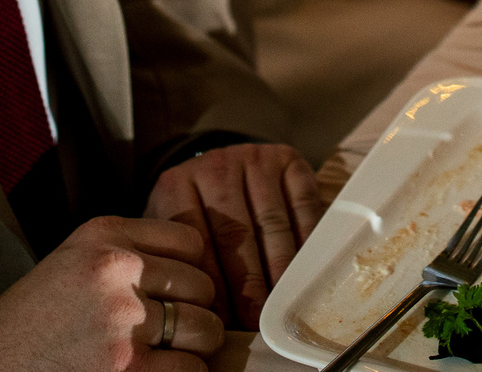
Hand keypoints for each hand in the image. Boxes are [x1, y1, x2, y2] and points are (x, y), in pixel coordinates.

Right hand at [0, 216, 220, 370]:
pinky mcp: (127, 367)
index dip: (191, 273)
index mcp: (104, 235)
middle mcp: (116, 269)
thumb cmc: (34, 319)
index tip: (177, 292)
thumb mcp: (76, 259)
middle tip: (172, 331)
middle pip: (204, 287)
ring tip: (167, 355)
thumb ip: (130, 253)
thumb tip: (198, 271)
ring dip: (195, 348)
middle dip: (196, 313)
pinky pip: (191, 369)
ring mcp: (122, 319)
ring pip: (206, 329)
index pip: (191, 242)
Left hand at [144, 141, 323, 328]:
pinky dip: (307, 241)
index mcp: (175, 186)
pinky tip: (306, 270)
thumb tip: (197, 323)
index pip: (197, 244)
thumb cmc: (194, 219)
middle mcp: (213, 166)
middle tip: (258, 321)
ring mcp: (251, 158)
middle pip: (235, 235)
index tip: (224, 322)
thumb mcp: (174, 238)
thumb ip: (181, 268)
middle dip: (249, 285)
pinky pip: (302, 205)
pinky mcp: (286, 159)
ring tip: (283, 304)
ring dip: (280, 269)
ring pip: (271, 223)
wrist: (216, 172)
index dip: (214, 287)